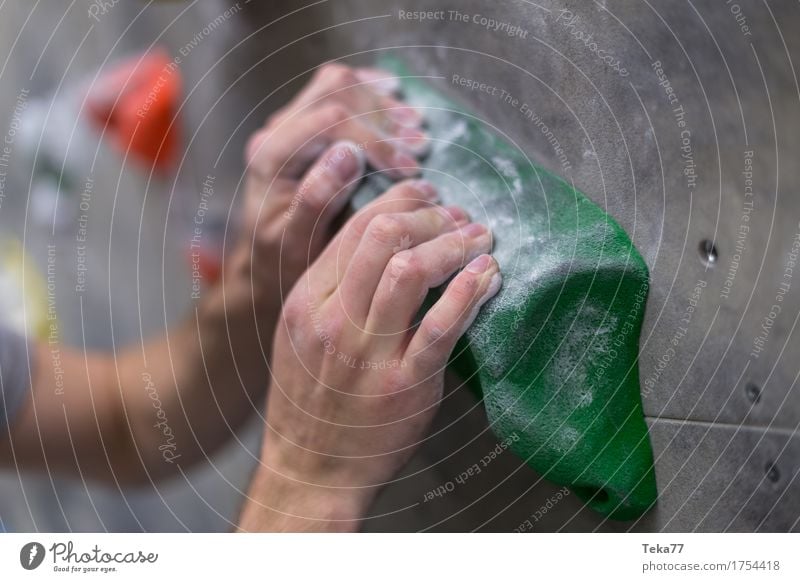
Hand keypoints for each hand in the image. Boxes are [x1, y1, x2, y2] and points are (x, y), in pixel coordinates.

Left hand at [230, 63, 428, 309]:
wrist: (267, 261)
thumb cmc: (285, 259)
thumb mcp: (299, 244)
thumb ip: (316, 200)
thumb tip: (347, 153)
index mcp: (270, 158)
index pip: (329, 123)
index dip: (375, 141)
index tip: (409, 169)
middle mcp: (275, 132)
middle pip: (334, 93)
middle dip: (383, 118)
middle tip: (420, 147)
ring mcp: (289, 123)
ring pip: (338, 84)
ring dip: (382, 104)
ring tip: (416, 130)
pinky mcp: (305, 123)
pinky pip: (336, 87)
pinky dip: (370, 90)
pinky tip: (396, 97)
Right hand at [238, 180, 501, 530]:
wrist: (310, 470)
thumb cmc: (310, 401)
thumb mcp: (300, 335)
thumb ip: (332, 288)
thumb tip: (381, 240)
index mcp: (305, 301)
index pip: (354, 226)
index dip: (399, 199)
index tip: (427, 194)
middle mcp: (332, 320)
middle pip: (383, 236)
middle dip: (430, 214)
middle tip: (457, 215)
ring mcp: (367, 353)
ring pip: (411, 271)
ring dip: (453, 244)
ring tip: (479, 237)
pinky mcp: (404, 384)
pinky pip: (441, 327)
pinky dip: (469, 292)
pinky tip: (488, 274)